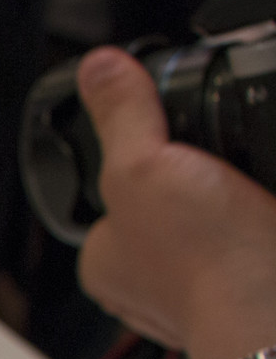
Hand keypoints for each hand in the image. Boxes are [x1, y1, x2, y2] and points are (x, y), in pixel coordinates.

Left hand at [76, 46, 275, 358]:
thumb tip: (99, 69)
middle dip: (198, 176)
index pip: (111, 193)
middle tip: (221, 164)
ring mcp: (209, 289)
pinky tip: (269, 205)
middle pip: (172, 202)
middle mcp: (150, 282)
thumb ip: (121, 115)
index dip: (139, 155)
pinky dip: (266, 214)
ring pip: (219, 220)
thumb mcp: (141, 165)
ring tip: (250, 186)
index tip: (166, 135)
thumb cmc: (204, 261)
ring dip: (240, 191)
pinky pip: (258, 237)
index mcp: (104, 260)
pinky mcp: (258, 286)